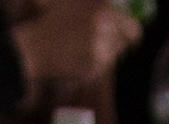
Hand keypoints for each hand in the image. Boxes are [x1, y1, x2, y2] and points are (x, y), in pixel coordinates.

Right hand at [8, 0, 137, 102]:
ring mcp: (100, 49)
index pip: (133, 29)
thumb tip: (117, 11)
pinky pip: (101, 72)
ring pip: (112, 60)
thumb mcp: (74, 4)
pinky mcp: (93, 68)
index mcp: (103, 10)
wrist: (35, 47)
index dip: (131, 37)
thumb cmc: (51, 22)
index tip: (127, 41)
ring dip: (102, 58)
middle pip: (124, 46)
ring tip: (82, 52)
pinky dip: (91, 69)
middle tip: (98, 47)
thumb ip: (98, 7)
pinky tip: (76, 61)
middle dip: (114, 47)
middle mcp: (105, 28)